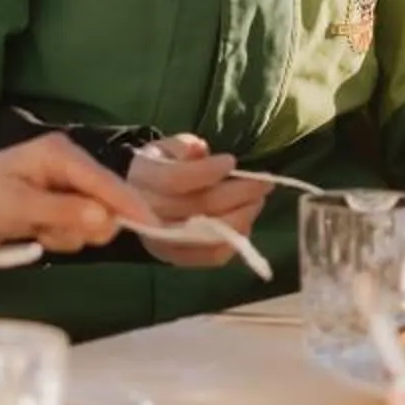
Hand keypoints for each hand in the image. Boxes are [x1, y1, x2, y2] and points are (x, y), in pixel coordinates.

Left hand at [0, 135, 155, 251]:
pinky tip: (37, 229)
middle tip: (48, 231)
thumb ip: (64, 212)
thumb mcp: (19, 207)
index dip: (130, 205)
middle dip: (83, 225)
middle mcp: (72, 163)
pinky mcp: (66, 199)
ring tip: (36, 228)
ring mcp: (70, 182)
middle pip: (107, 202)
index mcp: (61, 154)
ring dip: (68, 233)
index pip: (106, 181)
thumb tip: (108, 220)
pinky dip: (61, 235)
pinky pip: (80, 226)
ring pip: (95, 220)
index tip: (155, 228)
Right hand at [128, 134, 271, 268]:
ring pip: (209, 234)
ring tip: (258, 200)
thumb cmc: (161, 169)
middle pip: (200, 208)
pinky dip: (234, 241)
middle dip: (238, 194)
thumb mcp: (166, 148)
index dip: (207, 172)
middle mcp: (149, 216)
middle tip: (264, 182)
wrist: (140, 202)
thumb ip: (181, 146)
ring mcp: (163, 242)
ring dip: (242, 217)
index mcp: (144, 181)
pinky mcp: (177, 258)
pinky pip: (211, 256)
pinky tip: (246, 222)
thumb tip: (199, 150)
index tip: (232, 161)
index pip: (176, 179)